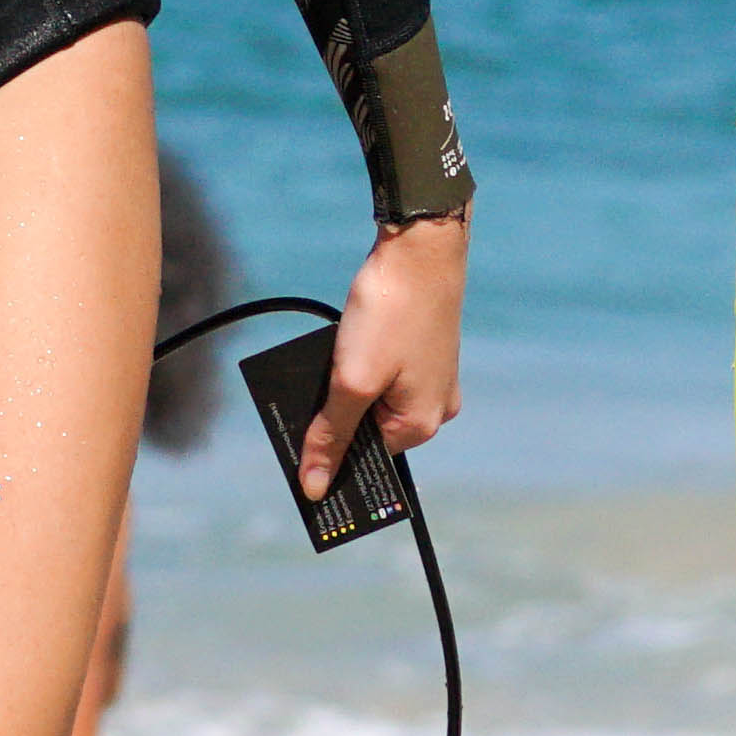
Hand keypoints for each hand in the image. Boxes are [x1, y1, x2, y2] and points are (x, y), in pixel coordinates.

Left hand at [296, 209, 465, 501]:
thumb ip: (331, 436)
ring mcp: (432, 376)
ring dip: (346, 384)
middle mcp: (435, 406)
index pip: (366, 458)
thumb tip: (315, 488)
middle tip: (315, 384)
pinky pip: (384, 370)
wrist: (419, 246)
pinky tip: (345, 341)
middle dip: (338, 411)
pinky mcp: (423, 348)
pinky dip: (359, 362)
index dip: (331, 448)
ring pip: (374, 396)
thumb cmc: (390, 314)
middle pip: (371, 428)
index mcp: (422, 425)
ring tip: (330, 358)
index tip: (301, 438)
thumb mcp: (352, 382)